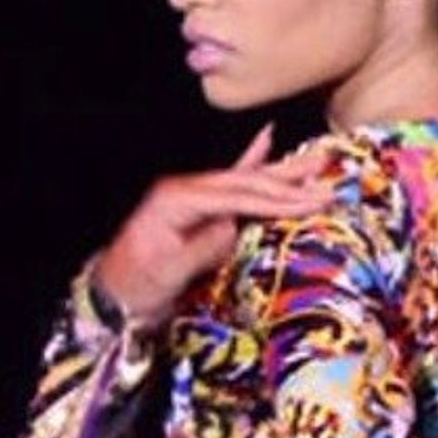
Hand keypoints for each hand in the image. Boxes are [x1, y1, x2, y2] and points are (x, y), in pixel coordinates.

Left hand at [94, 124, 332, 331]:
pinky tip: (266, 141)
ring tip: (315, 158)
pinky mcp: (195, 209)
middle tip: (328, 177)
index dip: (274, 200)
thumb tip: (233, 228)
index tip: (311, 202)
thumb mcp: (167, 273)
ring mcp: (190, 197)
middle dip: (287, 182)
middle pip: (243, 181)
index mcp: (175, 201)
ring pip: (243, 180)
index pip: (235, 196)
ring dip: (280, 171)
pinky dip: (251, 162)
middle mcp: (184, 191)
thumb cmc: (134, 287)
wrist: (110, 296)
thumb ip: (201, 248)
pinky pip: (229, 184)